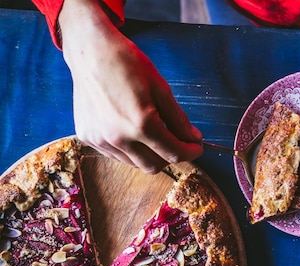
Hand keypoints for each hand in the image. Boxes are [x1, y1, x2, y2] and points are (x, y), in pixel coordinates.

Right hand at [58, 0, 202, 172]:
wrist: (89, 51)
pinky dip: (129, 149)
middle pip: (155, 166)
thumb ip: (178, 119)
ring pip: (135, 163)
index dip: (190, 152)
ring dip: (149, 154)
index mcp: (141, 124)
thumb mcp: (161, 88)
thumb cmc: (126, 63)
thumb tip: (193, 138)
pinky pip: (116, 155)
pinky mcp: (88, 137)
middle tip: (177, 141)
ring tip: (153, 132)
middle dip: (170, 156)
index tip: (196, 147)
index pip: (174, 153)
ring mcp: (101, 140)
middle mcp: (119, 137)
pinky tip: (131, 130)